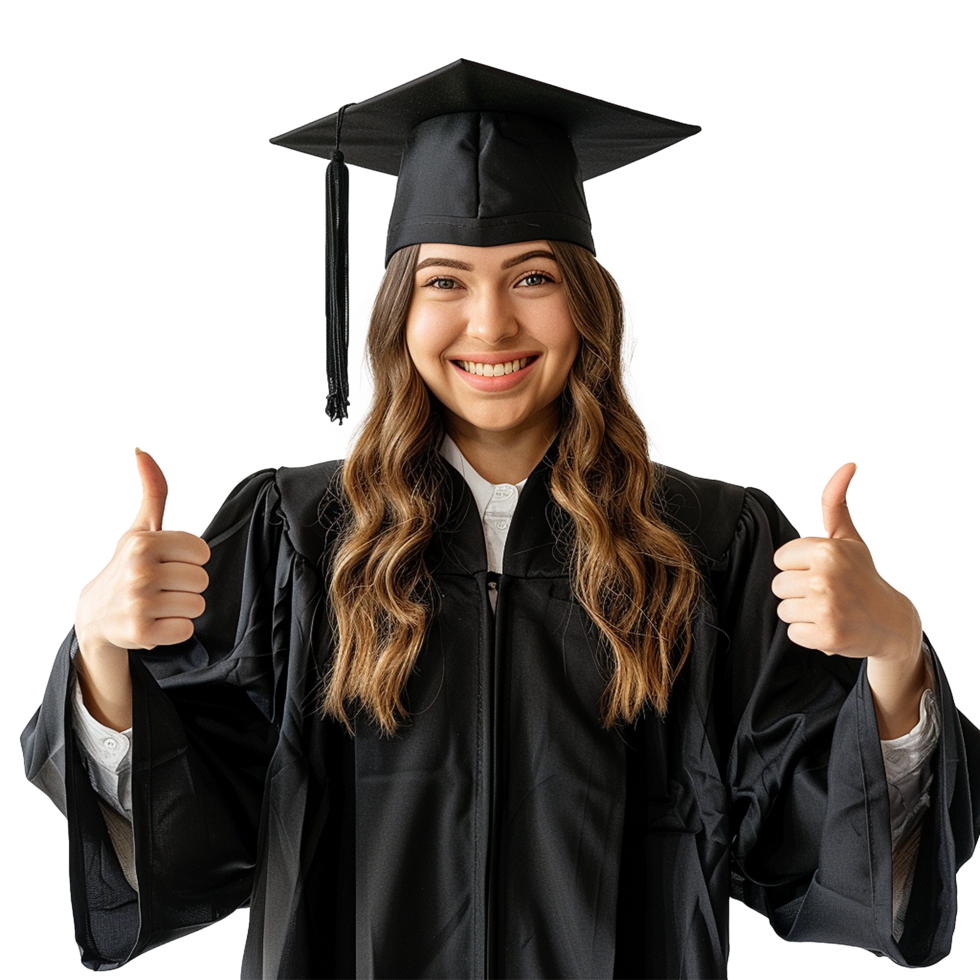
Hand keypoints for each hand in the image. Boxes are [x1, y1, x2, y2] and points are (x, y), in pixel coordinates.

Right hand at [73, 448, 210, 654]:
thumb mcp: (140, 528)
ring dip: (181, 608)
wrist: (94, 614)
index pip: (202, 552)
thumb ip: (153, 491)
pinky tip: (154, 622)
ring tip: (158, 603)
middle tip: (161, 586)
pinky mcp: (141, 632)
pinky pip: (186, 629)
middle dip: (186, 585)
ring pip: (197, 605)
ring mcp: (139, 602)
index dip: (189, 560)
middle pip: (201, 580)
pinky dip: (174, 629)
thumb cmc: (127, 565)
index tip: (168, 563)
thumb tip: (141, 450)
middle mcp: (139, 570)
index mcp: (144, 542)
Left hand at [771, 463, 921, 663]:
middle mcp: (826, 576)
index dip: (798, 567)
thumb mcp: (848, 538)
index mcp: (826, 550)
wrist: (892, 623)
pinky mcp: (827, 635)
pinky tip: (831, 627)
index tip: (822, 571)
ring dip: (803, 613)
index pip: (780, 560)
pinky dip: (809, 635)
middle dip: (798, 591)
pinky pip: (793, 633)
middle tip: (827, 593)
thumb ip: (836, 502)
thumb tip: (848, 464)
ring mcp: (826, 607)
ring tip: (828, 609)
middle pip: (778, 585)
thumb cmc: (862, 576)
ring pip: (784, 610)